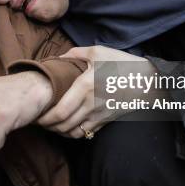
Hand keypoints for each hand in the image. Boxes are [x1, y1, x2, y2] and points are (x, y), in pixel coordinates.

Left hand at [37, 46, 155, 137]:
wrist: (147, 80)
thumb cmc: (122, 63)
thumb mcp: (98, 52)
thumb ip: (76, 53)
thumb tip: (58, 57)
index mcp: (86, 86)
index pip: (61, 111)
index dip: (46, 118)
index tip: (37, 114)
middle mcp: (91, 104)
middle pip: (64, 125)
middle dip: (48, 126)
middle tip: (39, 120)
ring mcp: (99, 115)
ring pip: (73, 132)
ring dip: (59, 132)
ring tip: (51, 124)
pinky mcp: (105, 120)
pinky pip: (85, 133)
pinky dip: (72, 133)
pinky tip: (67, 126)